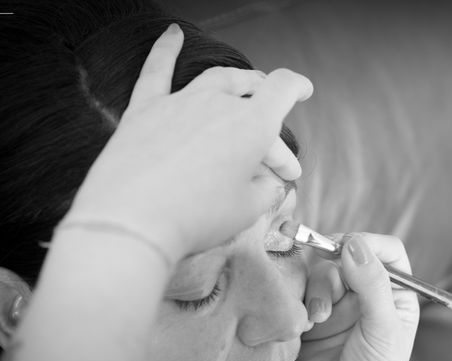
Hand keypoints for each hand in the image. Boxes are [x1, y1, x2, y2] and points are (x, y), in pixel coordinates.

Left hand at [65, 24, 312, 261]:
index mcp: (251, 126)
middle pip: (252, 95)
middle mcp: (218, 104)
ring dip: (236, 81)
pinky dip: (166, 50)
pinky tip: (172, 33)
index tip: (304, 91)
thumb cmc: (195, 218)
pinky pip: (157, 71)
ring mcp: (179, 102)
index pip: (283, 89)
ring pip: (216, 79)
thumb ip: (266, 191)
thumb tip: (268, 183)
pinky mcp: (145, 110)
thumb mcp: (247, 211)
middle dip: (269, 118)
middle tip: (273, 153)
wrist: (132, 221)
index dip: (298, 87)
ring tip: (246, 85)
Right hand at [294, 233, 419, 360]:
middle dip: (333, 274)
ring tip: (314, 322)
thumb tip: (354, 244)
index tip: (344, 247)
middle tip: (327, 301)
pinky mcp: (309, 322)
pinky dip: (298, 305)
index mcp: (394, 297)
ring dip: (315, 293)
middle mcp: (365, 298)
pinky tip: (303, 327)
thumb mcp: (383, 329)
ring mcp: (336, 309)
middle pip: (345, 259)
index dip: (366, 243)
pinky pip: (299, 295)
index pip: (386, 253)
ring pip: (319, 275)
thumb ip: (372, 283)